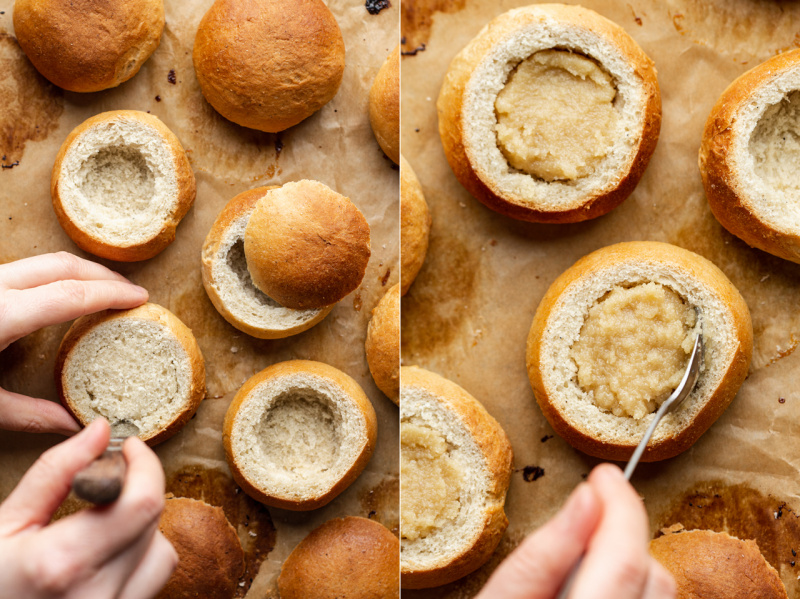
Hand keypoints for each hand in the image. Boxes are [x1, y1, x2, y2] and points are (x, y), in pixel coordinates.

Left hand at [0, 252, 147, 434]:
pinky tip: (66, 293)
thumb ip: (29, 414)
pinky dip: (58, 275)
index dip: (111, 294)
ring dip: (82, 272)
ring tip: (106, 291)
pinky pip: (29, 267)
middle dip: (104, 275)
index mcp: (2, 314)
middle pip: (64, 265)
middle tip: (132, 293)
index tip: (140, 299)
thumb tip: (74, 426)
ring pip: (45, 260)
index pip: (71, 294)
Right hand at [0, 419, 176, 598]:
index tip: (130, 447)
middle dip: (135, 490)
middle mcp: (98, 596)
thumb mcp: (2, 525)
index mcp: (63, 564)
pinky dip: (138, 561)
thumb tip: (100, 431)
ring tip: (99, 527)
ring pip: (162, 554)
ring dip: (142, 530)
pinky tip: (103, 557)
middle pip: (153, 523)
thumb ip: (55, 474)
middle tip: (106, 482)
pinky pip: (151, 582)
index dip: (145, 465)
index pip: (142, 502)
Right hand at [476, 464, 675, 598]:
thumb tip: (587, 498)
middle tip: (582, 521)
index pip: (626, 558)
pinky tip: (590, 596)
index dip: (620, 506)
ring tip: (577, 573)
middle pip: (655, 577)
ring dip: (627, 569)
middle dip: (622, 535)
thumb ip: (542, 556)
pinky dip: (627, 594)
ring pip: (660, 596)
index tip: (605, 476)